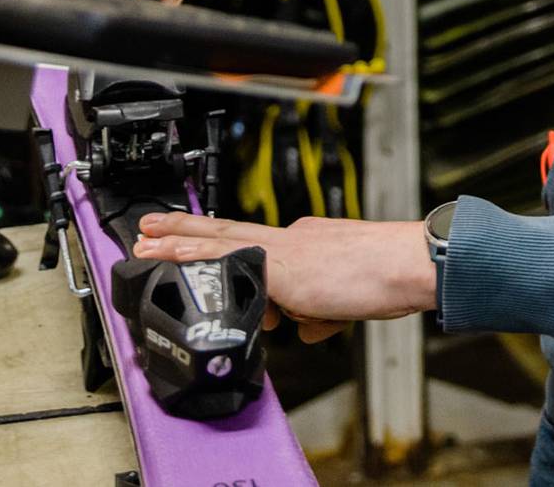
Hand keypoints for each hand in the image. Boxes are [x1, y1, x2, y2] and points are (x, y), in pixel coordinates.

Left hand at [134, 212, 437, 342]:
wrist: (409, 263)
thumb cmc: (389, 278)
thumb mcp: (345, 303)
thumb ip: (318, 313)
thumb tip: (303, 327)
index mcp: (309, 243)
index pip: (259, 249)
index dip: (227, 254)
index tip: (201, 250)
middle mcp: (293, 239)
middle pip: (229, 232)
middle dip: (188, 231)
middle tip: (151, 227)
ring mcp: (286, 249)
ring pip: (220, 241)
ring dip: (178, 242)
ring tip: (145, 242)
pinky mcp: (282, 265)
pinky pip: (227, 260)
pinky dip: (195, 259)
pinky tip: (171, 260)